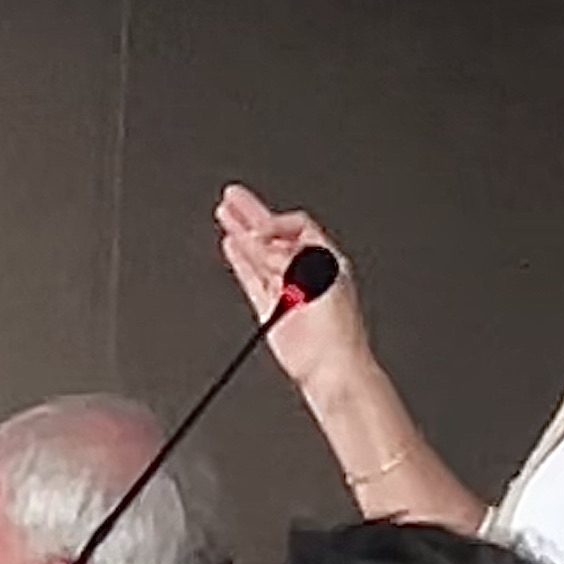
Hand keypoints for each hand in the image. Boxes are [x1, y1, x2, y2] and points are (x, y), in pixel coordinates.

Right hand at [215, 184, 374, 400]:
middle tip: (233, 197)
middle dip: (253, 215)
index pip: (298, 228)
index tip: (258, 221)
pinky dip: (241, 261)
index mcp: (325, 261)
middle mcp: (305, 273)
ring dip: (242, 233)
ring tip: (225, 214)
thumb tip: (261, 241)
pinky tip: (232, 245)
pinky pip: (252, 279)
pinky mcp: (271, 310)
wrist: (331, 366)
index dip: (276, 222)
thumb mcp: (316, 276)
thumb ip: (287, 255)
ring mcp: (287, 291)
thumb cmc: (338, 326)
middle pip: (274, 236)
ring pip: (260, 255)